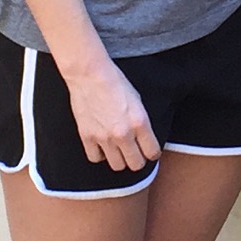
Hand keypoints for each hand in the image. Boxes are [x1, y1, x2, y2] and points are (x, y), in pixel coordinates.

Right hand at [61, 50, 159, 173]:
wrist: (90, 75)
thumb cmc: (114, 82)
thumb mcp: (138, 101)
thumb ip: (141, 123)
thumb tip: (143, 138)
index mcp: (140, 122)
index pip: (152, 152)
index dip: (152, 153)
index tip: (149, 151)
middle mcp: (123, 133)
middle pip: (135, 164)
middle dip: (137, 160)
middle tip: (134, 153)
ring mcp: (104, 137)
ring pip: (117, 165)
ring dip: (119, 159)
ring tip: (118, 150)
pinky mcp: (87, 137)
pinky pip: (96, 158)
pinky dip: (99, 155)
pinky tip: (102, 146)